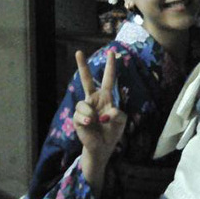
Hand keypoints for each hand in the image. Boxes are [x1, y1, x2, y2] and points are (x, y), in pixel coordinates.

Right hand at [73, 49, 127, 164]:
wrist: (102, 147)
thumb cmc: (112, 131)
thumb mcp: (121, 121)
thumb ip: (118, 114)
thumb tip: (105, 113)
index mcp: (106, 97)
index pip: (108, 79)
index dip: (110, 66)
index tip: (112, 52)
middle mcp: (94, 99)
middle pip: (86, 80)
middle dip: (82, 66)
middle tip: (78, 52)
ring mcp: (85, 108)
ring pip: (83, 103)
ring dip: (90, 113)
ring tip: (94, 121)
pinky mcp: (78, 118)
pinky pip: (80, 114)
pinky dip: (86, 119)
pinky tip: (90, 123)